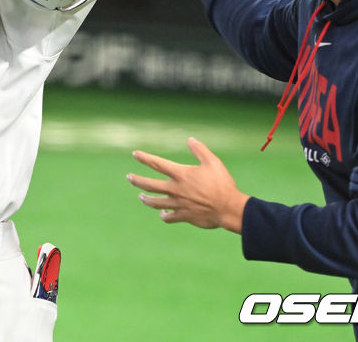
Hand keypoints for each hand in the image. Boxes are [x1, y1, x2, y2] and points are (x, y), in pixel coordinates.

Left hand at [127, 137, 248, 232]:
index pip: (157, 164)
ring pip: (155, 202)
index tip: (135, 154)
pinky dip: (164, 216)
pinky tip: (162, 214)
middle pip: (149, 185)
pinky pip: (169, 217)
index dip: (144, 158)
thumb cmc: (222, 184)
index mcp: (180, 174)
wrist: (228, 208)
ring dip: (146, 199)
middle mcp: (175, 189)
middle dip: (136, 180)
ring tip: (140, 196)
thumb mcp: (213, 162)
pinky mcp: (184, 216)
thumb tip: (190, 139)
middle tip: (128, 177)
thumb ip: (200, 150)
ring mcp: (178, 204)